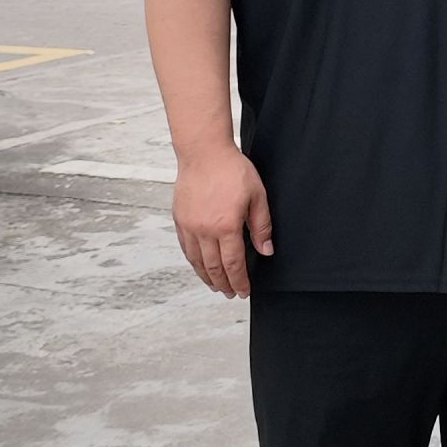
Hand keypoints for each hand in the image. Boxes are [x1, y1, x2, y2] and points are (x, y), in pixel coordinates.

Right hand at [173, 144, 271, 298]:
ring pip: (197, 261)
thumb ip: (262, 226)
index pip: (233, 264)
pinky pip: (186, 248)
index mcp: (226, 226)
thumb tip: (266, 251)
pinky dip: (194, 262)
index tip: (244, 292)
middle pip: (213, 267)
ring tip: (217, 286)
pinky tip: (200, 266)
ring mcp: (189, 226)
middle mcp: (204, 230)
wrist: (204, 153)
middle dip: (224, 284)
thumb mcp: (257, 196)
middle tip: (232, 293)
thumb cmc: (232, 170)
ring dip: (207, 277)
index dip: (239, 281)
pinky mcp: (179, 220)